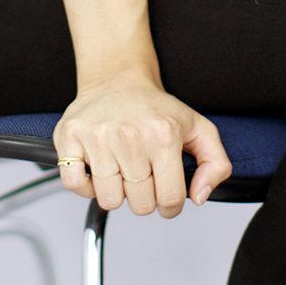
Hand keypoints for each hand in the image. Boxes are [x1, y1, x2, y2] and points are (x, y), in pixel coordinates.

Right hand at [54, 71, 231, 217]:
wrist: (118, 79)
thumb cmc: (156, 109)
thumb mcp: (199, 129)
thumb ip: (216, 164)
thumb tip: (199, 196)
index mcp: (163, 135)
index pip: (170, 199)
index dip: (171, 206)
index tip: (166, 194)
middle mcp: (129, 135)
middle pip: (140, 204)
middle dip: (144, 198)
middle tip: (143, 176)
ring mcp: (97, 136)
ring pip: (109, 200)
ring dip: (116, 192)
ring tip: (121, 169)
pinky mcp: (70, 136)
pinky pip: (75, 185)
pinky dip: (86, 186)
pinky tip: (98, 169)